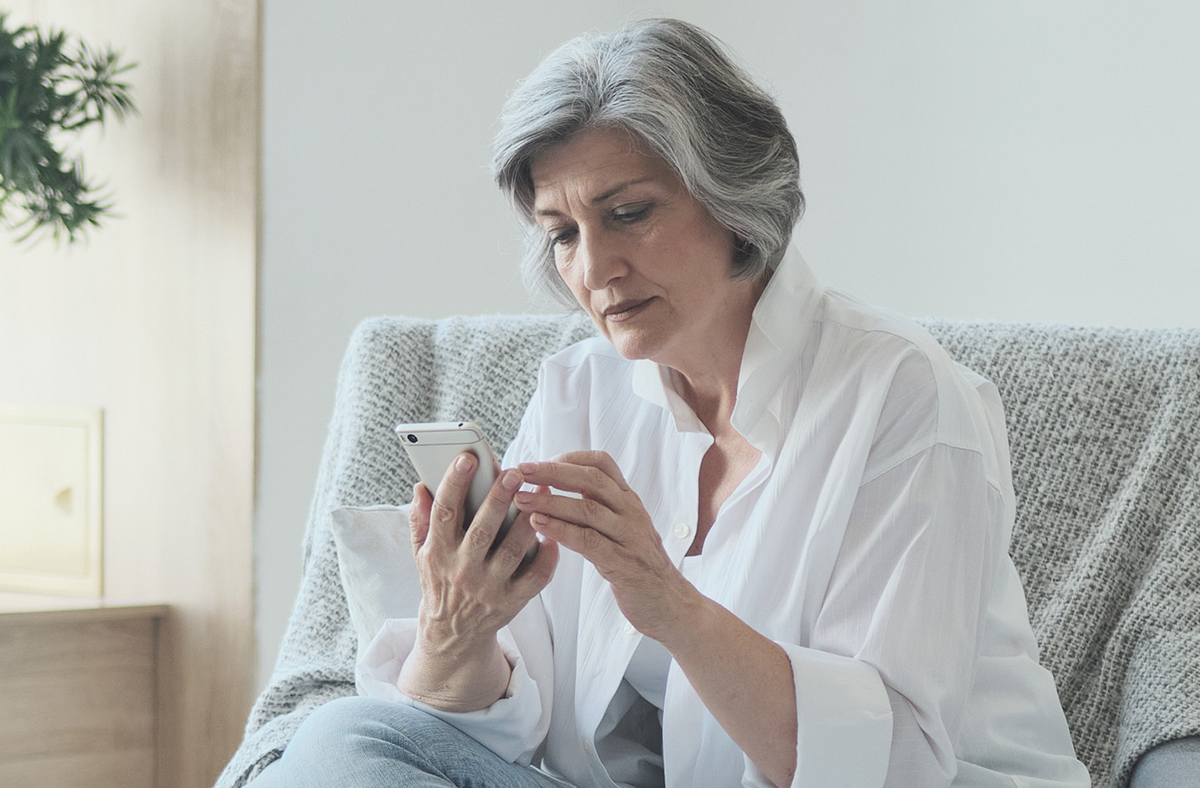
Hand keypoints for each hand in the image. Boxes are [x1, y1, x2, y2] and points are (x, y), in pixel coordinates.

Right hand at [399, 452, 558, 710]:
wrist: (452, 635)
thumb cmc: (440, 581)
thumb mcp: (422, 553)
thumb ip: (421, 520)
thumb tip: (421, 486)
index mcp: (438, 553)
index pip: (444, 512)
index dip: (454, 483)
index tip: (467, 457)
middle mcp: (462, 571)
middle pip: (482, 529)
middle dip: (498, 499)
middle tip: (514, 472)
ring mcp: (489, 588)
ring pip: (513, 550)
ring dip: (528, 521)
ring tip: (540, 492)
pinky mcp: (512, 602)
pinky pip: (536, 577)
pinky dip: (547, 555)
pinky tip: (553, 533)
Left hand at [514, 451, 695, 640]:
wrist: (670, 604)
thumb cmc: (637, 565)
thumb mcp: (622, 528)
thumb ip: (598, 508)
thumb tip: (557, 490)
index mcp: (628, 500)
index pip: (601, 463)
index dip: (569, 458)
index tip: (539, 463)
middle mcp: (631, 512)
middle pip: (591, 479)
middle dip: (552, 472)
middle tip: (521, 471)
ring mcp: (630, 536)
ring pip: (588, 509)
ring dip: (550, 501)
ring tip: (521, 500)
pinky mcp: (624, 563)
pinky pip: (589, 541)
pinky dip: (561, 531)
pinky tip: (539, 526)